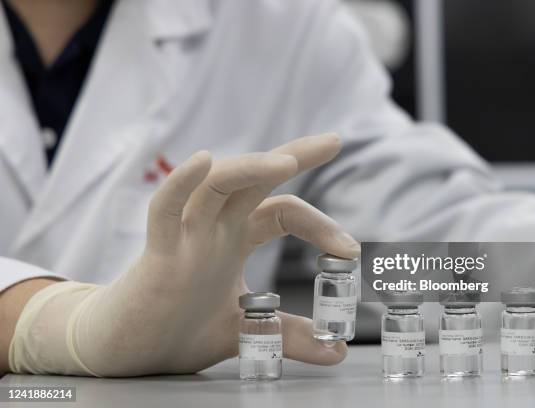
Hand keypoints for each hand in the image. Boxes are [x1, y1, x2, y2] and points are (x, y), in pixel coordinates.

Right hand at [9, 133, 359, 376]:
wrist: (131, 353)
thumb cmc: (179, 329)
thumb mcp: (246, 330)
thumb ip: (288, 335)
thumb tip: (337, 349)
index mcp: (234, 239)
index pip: (282, 211)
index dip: (319, 224)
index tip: (350, 250)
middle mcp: (213, 229)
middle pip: (253, 179)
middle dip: (292, 155)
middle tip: (333, 141)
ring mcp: (185, 237)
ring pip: (215, 186)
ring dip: (249, 168)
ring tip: (286, 161)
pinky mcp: (158, 254)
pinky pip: (165, 210)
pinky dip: (181, 184)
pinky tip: (203, 162)